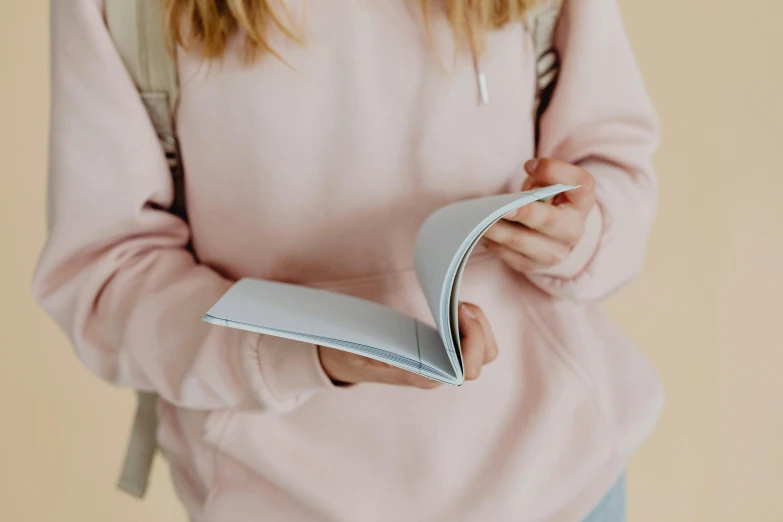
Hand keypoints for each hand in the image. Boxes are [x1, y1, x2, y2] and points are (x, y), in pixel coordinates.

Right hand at [318, 302, 497, 387]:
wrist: (346, 361)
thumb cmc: (352, 355)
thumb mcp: (358, 351)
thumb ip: (377, 355)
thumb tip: (397, 354)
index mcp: (423, 377)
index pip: (465, 369)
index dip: (472, 339)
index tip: (457, 310)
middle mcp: (439, 374)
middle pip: (482, 360)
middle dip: (479, 329)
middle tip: (459, 305)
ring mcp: (444, 363)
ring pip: (484, 352)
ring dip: (479, 326)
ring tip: (459, 305)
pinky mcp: (443, 351)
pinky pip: (472, 342)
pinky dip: (472, 323)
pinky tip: (455, 308)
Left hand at [481, 158, 596, 273]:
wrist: (552, 235)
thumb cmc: (547, 200)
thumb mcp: (548, 182)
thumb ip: (541, 177)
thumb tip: (524, 179)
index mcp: (582, 200)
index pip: (579, 184)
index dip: (554, 172)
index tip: (528, 165)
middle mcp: (573, 230)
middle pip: (550, 221)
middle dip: (526, 214)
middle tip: (504, 209)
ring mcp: (555, 252)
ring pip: (523, 242)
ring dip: (498, 230)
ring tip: (480, 220)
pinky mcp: (533, 266)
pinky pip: (509, 256)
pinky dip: (492, 243)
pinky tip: (480, 233)